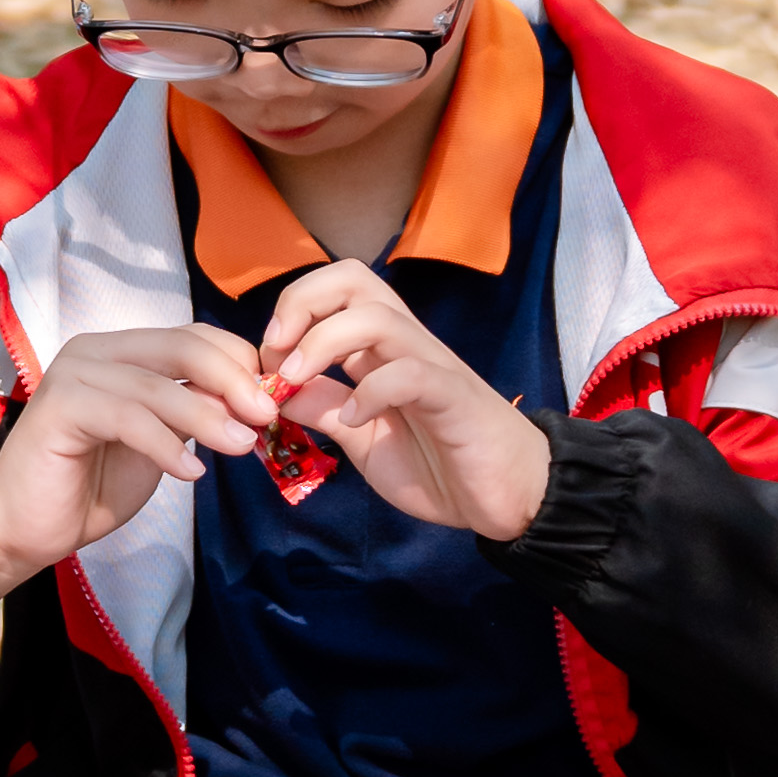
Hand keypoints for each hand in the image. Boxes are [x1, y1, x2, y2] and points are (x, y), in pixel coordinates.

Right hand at [0, 323, 281, 589]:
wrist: (25, 529)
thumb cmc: (91, 487)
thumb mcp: (159, 444)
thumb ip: (193, 416)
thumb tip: (250, 401)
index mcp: (122, 352)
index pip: (193, 337)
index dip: (239, 362)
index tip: (273, 401)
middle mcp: (96, 352)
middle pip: (182, 347)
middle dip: (233, 380)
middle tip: (266, 415)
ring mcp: (74, 374)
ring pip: (158, 385)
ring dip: (208, 415)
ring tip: (241, 445)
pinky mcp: (59, 407)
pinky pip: (128, 418)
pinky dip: (166, 444)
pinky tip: (191, 472)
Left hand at [257, 258, 551, 541]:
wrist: (513, 497)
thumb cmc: (444, 465)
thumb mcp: (364, 440)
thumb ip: (325, 410)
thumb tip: (274, 390)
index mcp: (382, 350)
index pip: (336, 291)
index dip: (291, 311)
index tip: (264, 361)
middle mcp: (406, 345)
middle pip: (354, 279)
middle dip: (302, 302)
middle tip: (275, 351)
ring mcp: (432, 367)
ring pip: (378, 317)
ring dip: (322, 343)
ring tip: (296, 382)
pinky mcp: (454, 398)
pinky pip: (410, 374)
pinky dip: (372, 392)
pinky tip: (357, 422)